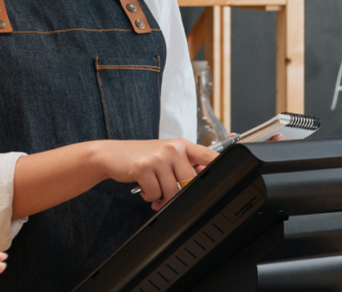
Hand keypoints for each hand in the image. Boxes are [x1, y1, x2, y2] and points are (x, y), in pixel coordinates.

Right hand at [95, 139, 217, 209]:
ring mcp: (159, 157)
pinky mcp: (144, 167)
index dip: (220, 168)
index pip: (209, 156)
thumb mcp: (165, 157)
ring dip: (161, 197)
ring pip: (172, 191)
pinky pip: (155, 193)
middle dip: (178, 194)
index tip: (230, 176)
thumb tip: (203, 184)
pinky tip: (144, 187)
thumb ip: (184, 167)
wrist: (111, 155)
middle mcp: (172, 148)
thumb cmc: (141, 157)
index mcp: (182, 145)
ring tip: (153, 189)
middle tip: (167, 194)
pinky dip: (149, 196)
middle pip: (190, 182)